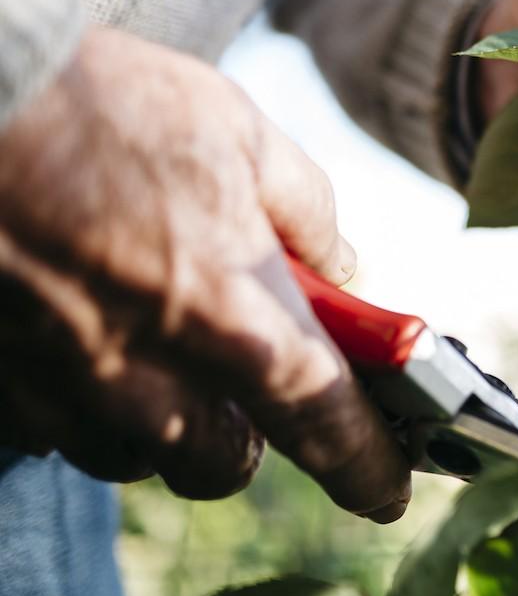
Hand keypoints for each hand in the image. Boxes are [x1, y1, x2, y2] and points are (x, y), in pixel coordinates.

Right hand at [0, 27, 409, 519]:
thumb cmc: (99, 102)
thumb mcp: (235, 129)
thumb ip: (303, 209)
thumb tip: (340, 263)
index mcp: (232, 311)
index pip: (323, 421)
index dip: (365, 465)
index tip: (387, 492)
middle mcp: (149, 374)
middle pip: (220, 464)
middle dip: (243, 436)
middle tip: (241, 380)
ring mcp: (60, 391)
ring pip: (130, 456)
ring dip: (155, 421)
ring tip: (147, 338)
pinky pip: (53, 430)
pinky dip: (78, 400)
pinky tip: (73, 330)